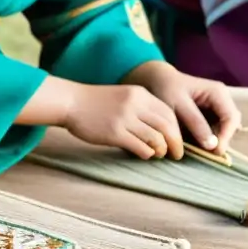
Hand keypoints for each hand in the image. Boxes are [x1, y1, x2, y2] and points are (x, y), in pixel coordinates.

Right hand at [62, 82, 184, 159]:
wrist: (70, 102)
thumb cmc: (95, 103)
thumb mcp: (122, 96)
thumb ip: (141, 108)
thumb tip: (162, 131)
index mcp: (139, 94)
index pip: (168, 113)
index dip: (177, 130)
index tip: (177, 140)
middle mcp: (135, 104)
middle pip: (167, 126)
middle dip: (175, 143)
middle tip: (176, 154)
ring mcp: (124, 118)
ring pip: (156, 138)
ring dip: (161, 150)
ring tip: (158, 154)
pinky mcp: (114, 133)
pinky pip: (140, 147)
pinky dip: (147, 154)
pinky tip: (144, 154)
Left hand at [124, 61, 240, 153]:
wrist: (157, 81)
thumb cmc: (166, 89)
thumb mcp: (177, 104)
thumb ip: (195, 122)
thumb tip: (212, 145)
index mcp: (218, 93)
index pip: (231, 117)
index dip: (226, 136)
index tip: (215, 151)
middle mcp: (223, 100)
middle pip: (230, 125)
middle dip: (221, 140)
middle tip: (206, 154)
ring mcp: (218, 108)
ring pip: (224, 130)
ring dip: (214, 141)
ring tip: (198, 149)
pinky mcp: (211, 116)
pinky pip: (215, 131)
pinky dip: (207, 139)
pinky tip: (195, 143)